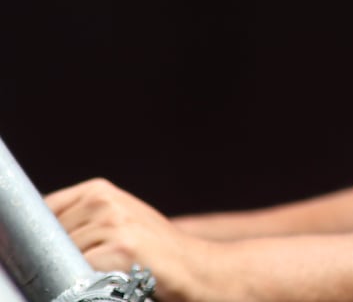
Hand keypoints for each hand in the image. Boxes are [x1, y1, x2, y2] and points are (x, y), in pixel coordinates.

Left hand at [46, 179, 208, 301]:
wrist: (194, 266)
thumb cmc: (152, 249)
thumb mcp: (117, 219)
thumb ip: (81, 217)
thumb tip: (41, 232)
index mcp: (100, 190)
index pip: (46, 211)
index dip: (48, 234)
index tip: (63, 247)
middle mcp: (104, 201)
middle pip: (51, 236)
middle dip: (61, 254)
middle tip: (95, 261)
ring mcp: (112, 224)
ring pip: (63, 254)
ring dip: (76, 268)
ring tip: (106, 269)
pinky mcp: (120, 248)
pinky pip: (81, 269)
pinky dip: (89, 278)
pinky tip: (113, 275)